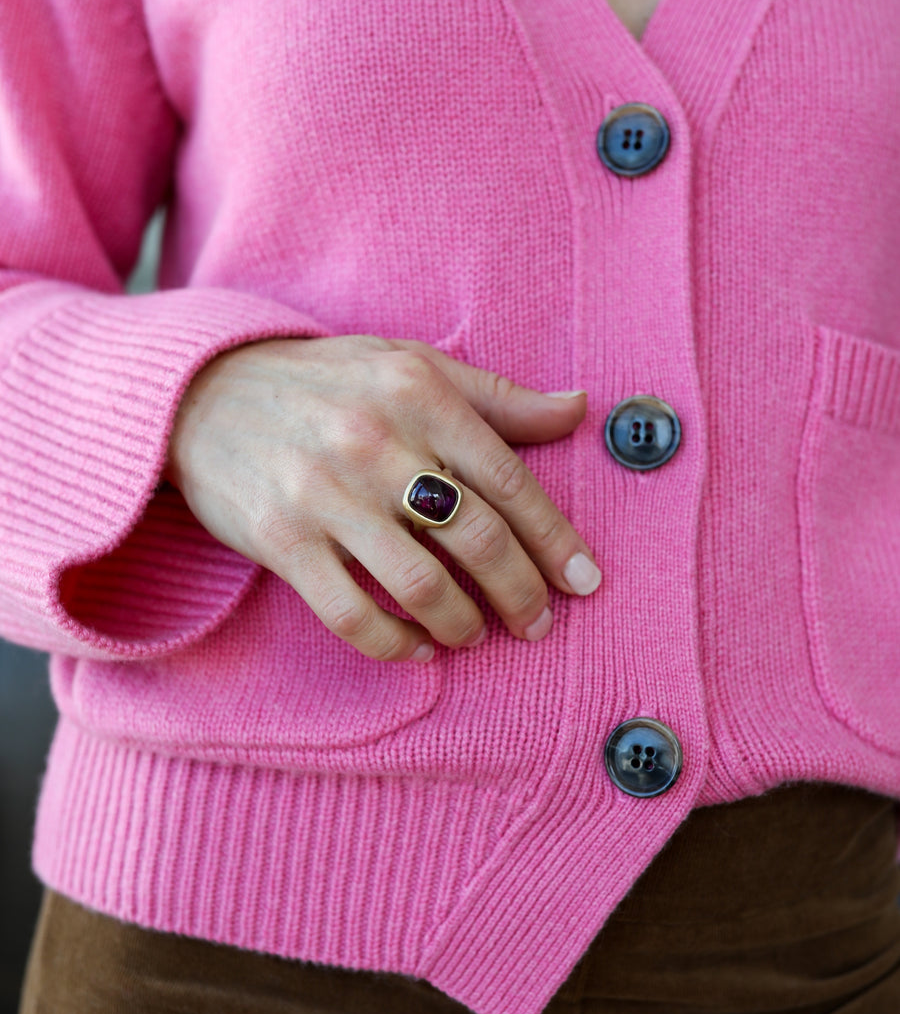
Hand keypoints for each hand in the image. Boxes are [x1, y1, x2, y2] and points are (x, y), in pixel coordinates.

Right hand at [165, 335, 601, 660]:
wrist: (202, 391)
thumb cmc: (324, 381)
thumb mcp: (409, 365)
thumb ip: (496, 396)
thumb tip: (578, 409)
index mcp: (418, 393)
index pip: (510, 480)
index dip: (556, 540)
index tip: (586, 582)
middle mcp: (375, 441)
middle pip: (476, 537)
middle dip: (522, 593)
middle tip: (538, 623)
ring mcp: (324, 493)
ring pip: (421, 584)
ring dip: (462, 624)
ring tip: (475, 633)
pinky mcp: (280, 539)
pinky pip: (351, 614)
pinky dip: (394, 644)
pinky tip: (416, 647)